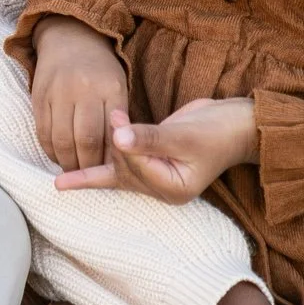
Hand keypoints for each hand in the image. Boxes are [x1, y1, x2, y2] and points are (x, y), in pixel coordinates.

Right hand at [28, 15, 127, 174]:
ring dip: (66, 161)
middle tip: (89, 176)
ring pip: (61, 139)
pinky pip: (43, 131)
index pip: (109, 134)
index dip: (108, 159)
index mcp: (110, 89)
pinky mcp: (39, 96)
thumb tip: (114, 158)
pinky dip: (49, 149)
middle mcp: (83, 90)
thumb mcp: (118, 87)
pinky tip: (58, 155)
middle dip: (87, 165)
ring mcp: (58, 93)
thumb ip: (117, 119)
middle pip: (84, 140)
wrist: (70, 37)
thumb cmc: (100, 69)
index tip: (109, 172)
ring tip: (73, 170)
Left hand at [55, 97, 256, 201]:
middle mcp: (161, 189)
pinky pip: (119, 167)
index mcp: (172, 189)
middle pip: (123, 171)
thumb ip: (150, 137)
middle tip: (116, 115)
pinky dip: (96, 167)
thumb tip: (118, 135)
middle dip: (114, 144)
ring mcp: (156, 178)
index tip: (119, 116)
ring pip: (117, 170)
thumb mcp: (184, 135)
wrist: (236, 124)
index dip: (125, 142)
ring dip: (100, 157)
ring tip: (68, 169)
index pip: (135, 168)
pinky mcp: (151, 163)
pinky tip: (66, 182)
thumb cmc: (217, 131)